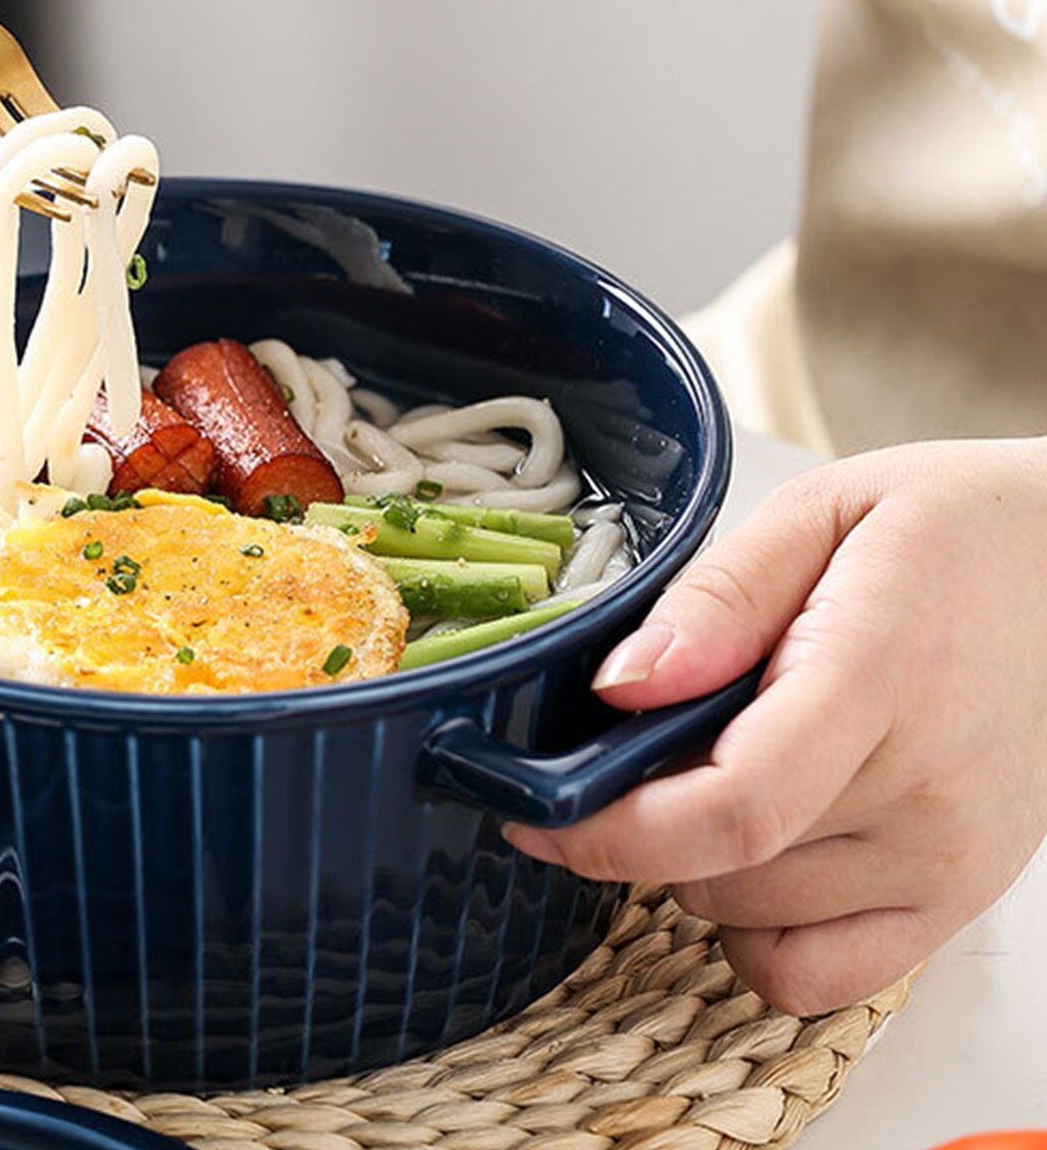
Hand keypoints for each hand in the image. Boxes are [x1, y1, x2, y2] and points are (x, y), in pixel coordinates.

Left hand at [504, 438, 1046, 1014]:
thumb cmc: (944, 531)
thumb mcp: (817, 513)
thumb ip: (715, 601)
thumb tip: (620, 688)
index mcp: (877, 681)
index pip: (732, 807)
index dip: (611, 830)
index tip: (532, 811)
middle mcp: (927, 795)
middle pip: (726, 870)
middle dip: (635, 824)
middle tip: (630, 748)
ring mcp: (950, 862)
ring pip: (756, 924)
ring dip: (691, 869)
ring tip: (710, 771)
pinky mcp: (957, 899)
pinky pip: (824, 977)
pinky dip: (757, 932)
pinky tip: (751, 852)